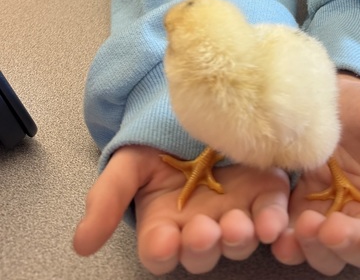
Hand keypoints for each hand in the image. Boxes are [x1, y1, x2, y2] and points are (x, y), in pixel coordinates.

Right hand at [73, 144, 289, 274]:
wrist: (191, 112)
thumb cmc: (155, 145)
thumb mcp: (126, 165)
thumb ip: (106, 201)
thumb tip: (81, 244)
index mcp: (164, 227)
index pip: (160, 251)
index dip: (162, 249)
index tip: (162, 240)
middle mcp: (200, 228)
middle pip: (202, 251)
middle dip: (203, 245)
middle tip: (204, 231)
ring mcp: (234, 213)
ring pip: (238, 239)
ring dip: (239, 237)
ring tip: (238, 225)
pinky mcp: (264, 194)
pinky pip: (272, 214)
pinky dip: (273, 220)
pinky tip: (272, 222)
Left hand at [272, 78, 359, 275]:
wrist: (335, 93)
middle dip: (347, 244)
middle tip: (330, 228)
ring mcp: (334, 215)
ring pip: (327, 253)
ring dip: (315, 249)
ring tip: (304, 226)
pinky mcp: (302, 207)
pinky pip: (294, 235)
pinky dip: (288, 242)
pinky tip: (278, 234)